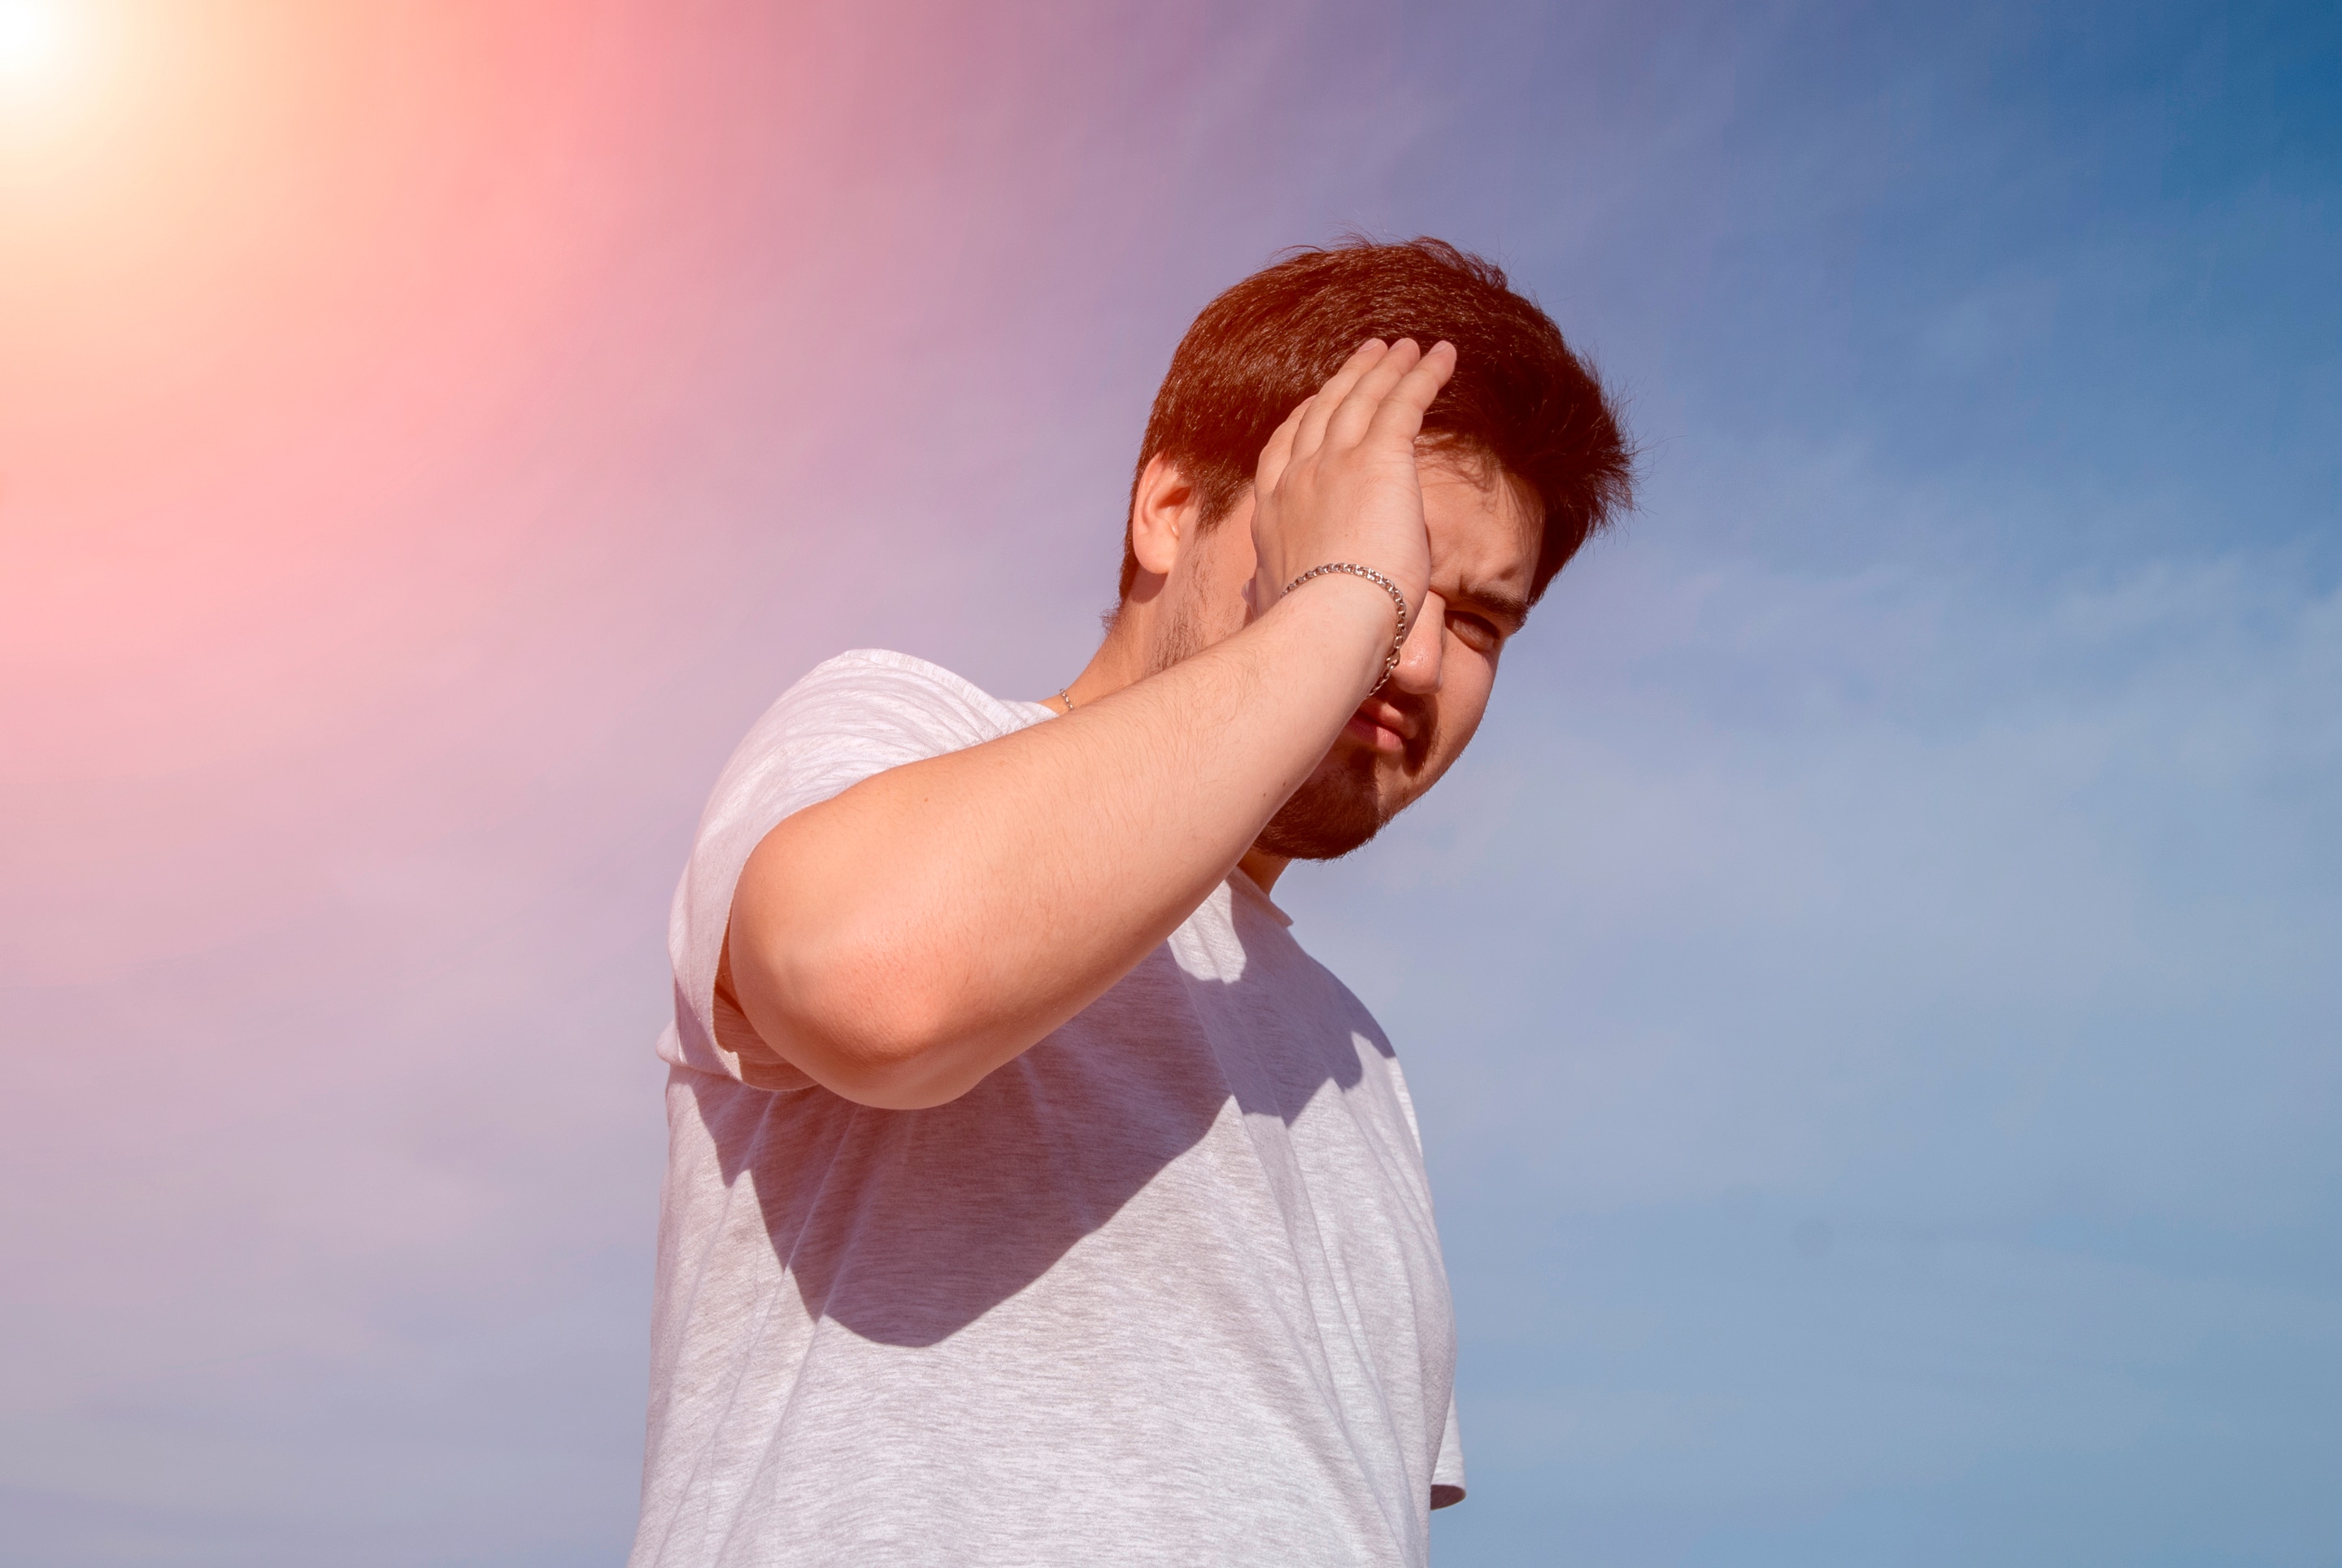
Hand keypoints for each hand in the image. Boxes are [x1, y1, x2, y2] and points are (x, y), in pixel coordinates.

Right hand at [1247, 338, 1455, 628]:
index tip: (1317, 401)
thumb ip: (1269, 590)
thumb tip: (1254, 601)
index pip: (1286, 448)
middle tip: (1370, 354)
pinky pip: (1404, 402)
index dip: (1305, 417)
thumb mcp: (1274, 604)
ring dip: (1387, 367)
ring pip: (1363, 398)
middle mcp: (1298, 477)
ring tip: (1407, 346)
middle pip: (1324, 412)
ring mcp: (1334, 463)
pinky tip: (1443, 356)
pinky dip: (1424, 374)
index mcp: (1272, 512)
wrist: (1324, 627)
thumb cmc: (1307, 632)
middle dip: (1348, 379)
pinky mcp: (1378, 459)